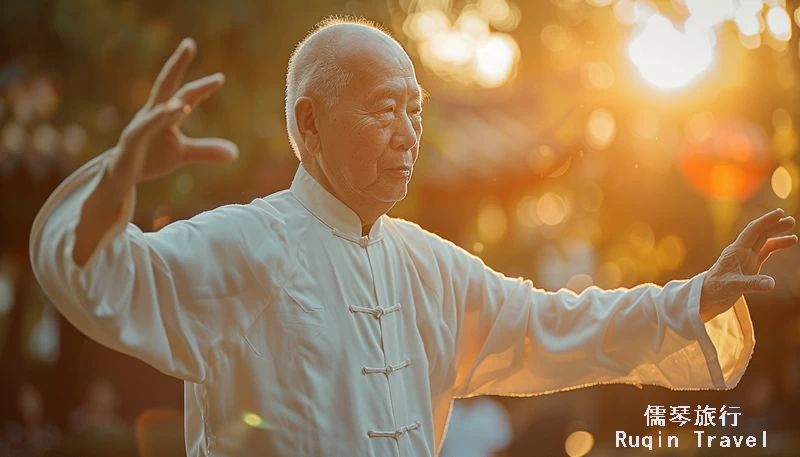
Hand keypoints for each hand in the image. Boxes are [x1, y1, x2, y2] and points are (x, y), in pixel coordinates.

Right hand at [106, 38, 237, 190]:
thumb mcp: (183, 154)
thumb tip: (235, 153)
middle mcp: (153, 113)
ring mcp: (140, 125)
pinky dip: (154, 121)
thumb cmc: (151, 157)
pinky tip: (166, 115)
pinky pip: (142, 129)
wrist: (122, 174)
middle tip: (189, 43)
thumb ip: (207, 150)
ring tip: (185, 103)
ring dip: (170, 103)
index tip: (220, 78)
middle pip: (166, 84)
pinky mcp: (130, 140)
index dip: (202, 88)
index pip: (186, 96)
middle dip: (176, 64)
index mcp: (166, 113)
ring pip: (156, 109)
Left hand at [700, 208, 796, 321]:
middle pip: (759, 234)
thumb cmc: (715, 289)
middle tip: (791, 220)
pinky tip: (784, 246)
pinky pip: (764, 253)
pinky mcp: (748, 266)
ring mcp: (745, 258)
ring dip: (776, 237)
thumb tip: (772, 284)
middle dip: (774, 226)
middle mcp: (741, 251)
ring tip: (794, 237)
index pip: (753, 231)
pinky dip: (775, 248)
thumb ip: (752, 284)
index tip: (779, 213)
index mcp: (735, 250)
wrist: (707, 296)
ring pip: (763, 243)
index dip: (766, 221)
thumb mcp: (734, 286)